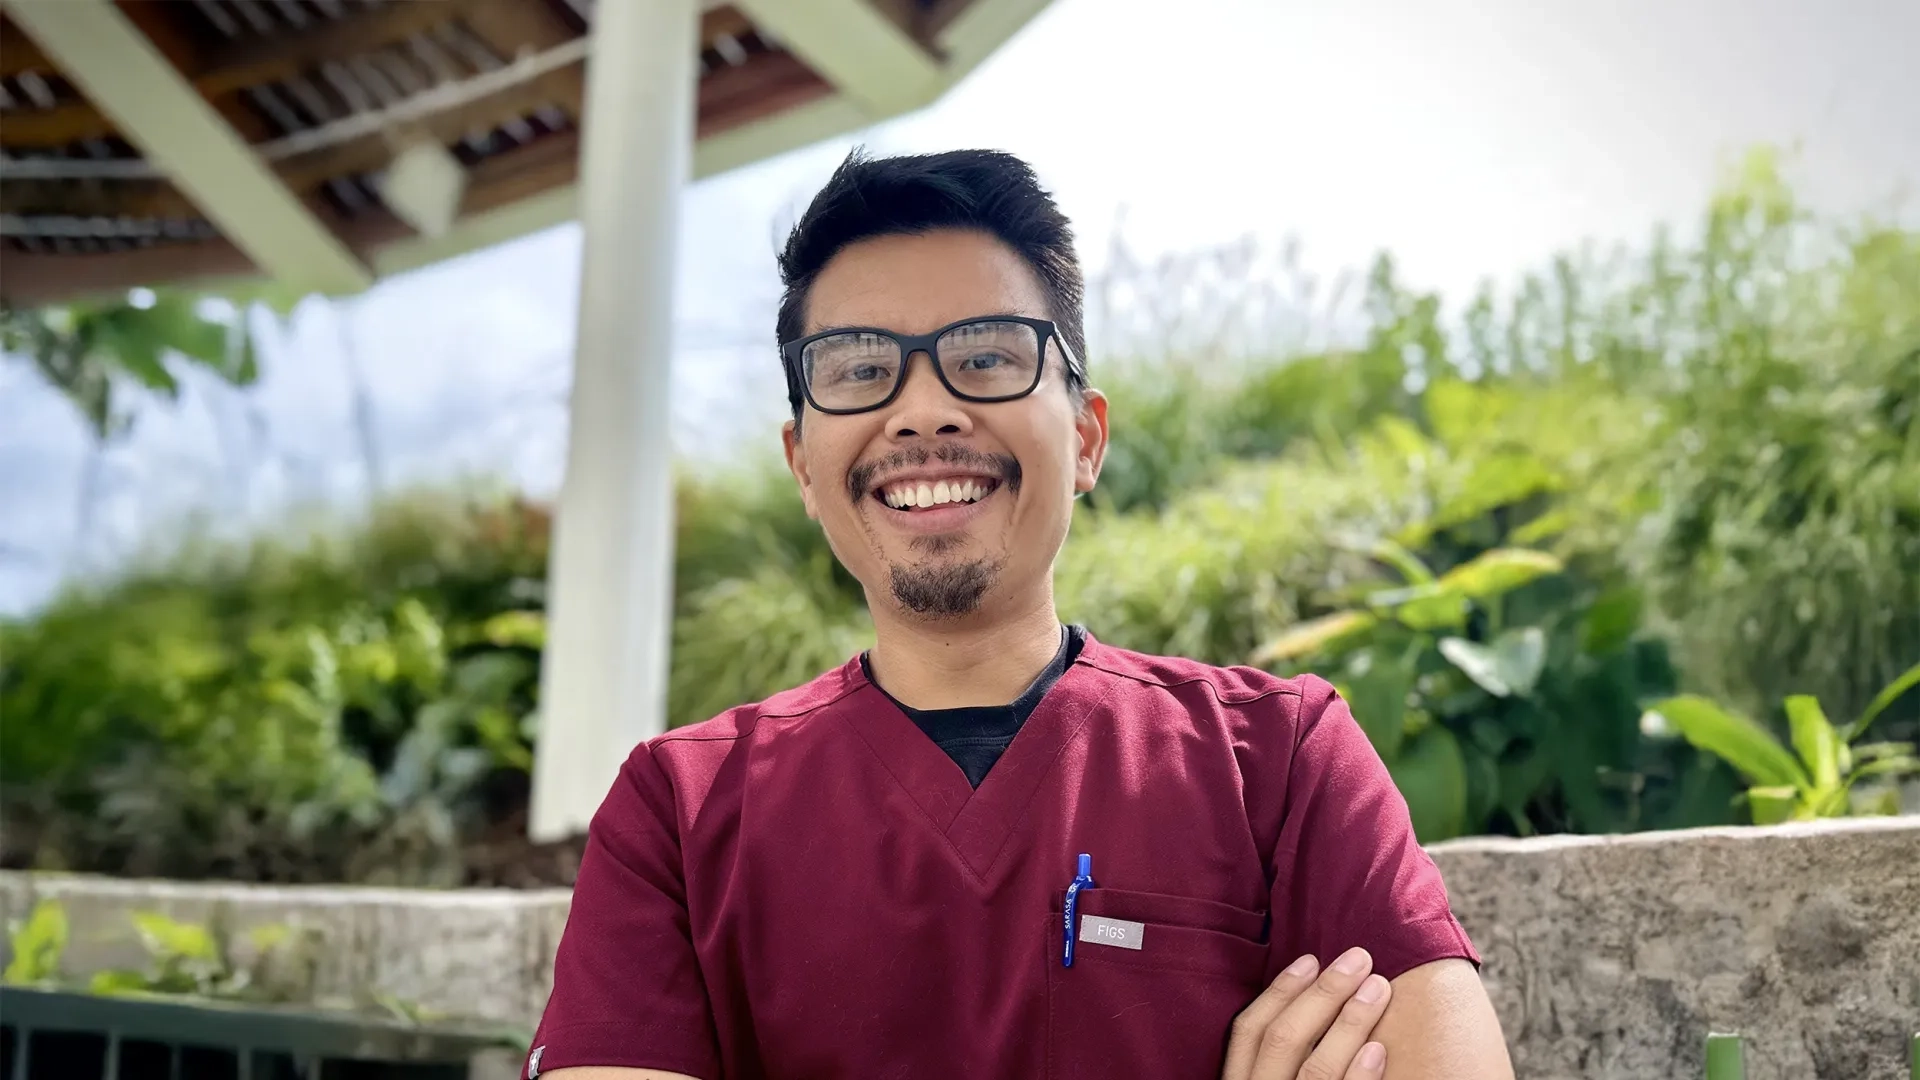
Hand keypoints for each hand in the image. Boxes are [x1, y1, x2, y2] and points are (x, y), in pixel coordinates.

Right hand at [1220, 947, 1391, 1079]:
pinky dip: (1360, 1075)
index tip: (1311, 960)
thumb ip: (1275, 1055)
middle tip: (1358, 959)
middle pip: (1283, 1039)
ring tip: (1378, 989)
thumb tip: (1308, 997)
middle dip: (1322, 994)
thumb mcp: (1268, 1076)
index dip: (1279, 992)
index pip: (1248, 1030)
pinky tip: (1378, 1048)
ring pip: (1316, 1070)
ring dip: (1349, 1024)